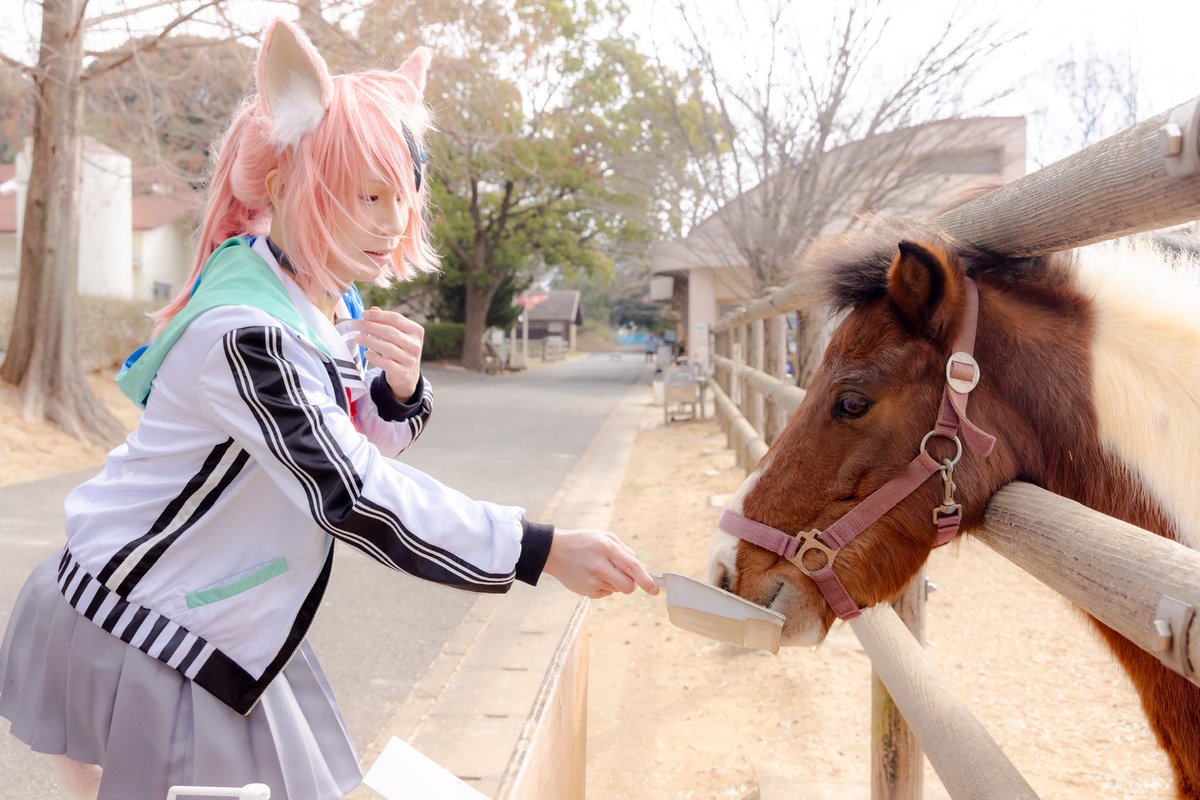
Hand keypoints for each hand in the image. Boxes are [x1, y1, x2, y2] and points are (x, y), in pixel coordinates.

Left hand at [354, 307, 423, 399]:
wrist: (406, 375)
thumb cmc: (398, 349)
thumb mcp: (397, 335)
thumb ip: (386, 322)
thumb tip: (373, 309)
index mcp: (416, 331)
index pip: (396, 318)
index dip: (378, 315)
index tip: (363, 314)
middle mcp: (415, 345)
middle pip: (390, 332)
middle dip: (370, 326)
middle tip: (356, 325)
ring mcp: (410, 359)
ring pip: (387, 347)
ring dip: (370, 341)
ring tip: (358, 338)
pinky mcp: (402, 372)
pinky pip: (386, 364)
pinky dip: (375, 358)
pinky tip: (367, 353)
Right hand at [542, 529, 659, 598]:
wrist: (554, 552)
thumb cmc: (583, 542)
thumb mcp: (604, 536)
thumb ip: (624, 550)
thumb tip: (638, 568)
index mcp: (606, 548)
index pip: (632, 566)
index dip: (646, 579)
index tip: (655, 590)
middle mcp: (599, 566)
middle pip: (628, 586)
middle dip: (632, 584)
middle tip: (624, 576)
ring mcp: (592, 581)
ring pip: (617, 590)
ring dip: (615, 582)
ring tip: (600, 569)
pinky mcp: (586, 592)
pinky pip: (606, 593)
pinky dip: (604, 586)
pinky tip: (592, 576)